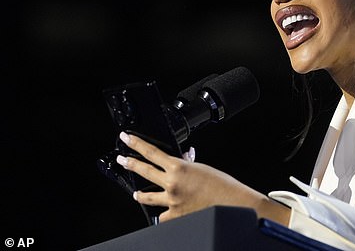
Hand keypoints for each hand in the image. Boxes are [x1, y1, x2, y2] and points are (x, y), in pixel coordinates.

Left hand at [116, 132, 289, 224]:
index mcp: (179, 167)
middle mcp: (172, 183)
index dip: (136, 144)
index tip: (126, 139)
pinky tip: (164, 213)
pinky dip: (164, 214)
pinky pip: (163, 216)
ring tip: (136, 193)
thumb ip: (188, 164)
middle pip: (144, 171)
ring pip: (148, 196)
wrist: (232, 203)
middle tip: (122, 160)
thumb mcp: (203, 168)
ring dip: (141, 194)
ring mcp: (172, 201)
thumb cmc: (222, 185)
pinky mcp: (175, 216)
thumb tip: (182, 159)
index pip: (152, 152)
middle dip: (130, 164)